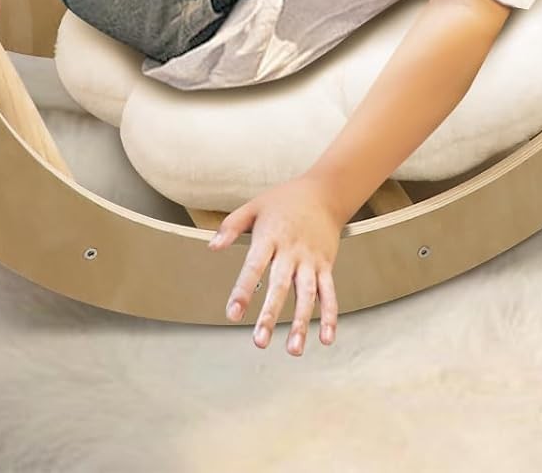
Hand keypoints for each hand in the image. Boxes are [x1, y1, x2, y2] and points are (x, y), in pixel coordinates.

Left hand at [208, 175, 343, 354]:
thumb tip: (212, 247)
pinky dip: (329, 315)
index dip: (243, 290)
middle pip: (280, 286)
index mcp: (270, 237)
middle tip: (259, 341)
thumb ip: (231, 226)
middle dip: (270, 315)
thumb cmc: (284, 200)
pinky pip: (329, 293)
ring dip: (300, 323)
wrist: (324, 192)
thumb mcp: (254, 206)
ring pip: (307, 295)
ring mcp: (311, 260)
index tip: (233, 313)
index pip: (254, 266)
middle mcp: (291, 251)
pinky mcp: (326, 265)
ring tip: (293, 349)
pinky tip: (325, 338)